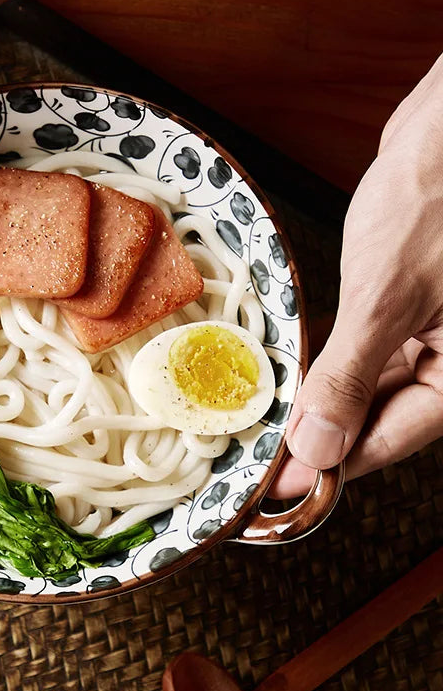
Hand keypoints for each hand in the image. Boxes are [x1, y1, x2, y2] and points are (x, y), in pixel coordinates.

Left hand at [272, 53, 442, 497]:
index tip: (277, 490)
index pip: (388, 440)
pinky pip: (369, 349)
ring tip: (271, 424)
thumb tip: (319, 448)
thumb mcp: (386, 298)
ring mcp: (432, 329)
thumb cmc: (436, 200)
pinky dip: (334, 364)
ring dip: (324, 403)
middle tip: (263, 457)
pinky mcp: (409, 301)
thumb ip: (349, 376)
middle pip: (380, 418)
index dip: (329, 467)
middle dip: (322, 438)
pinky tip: (300, 377)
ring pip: (372, 386)